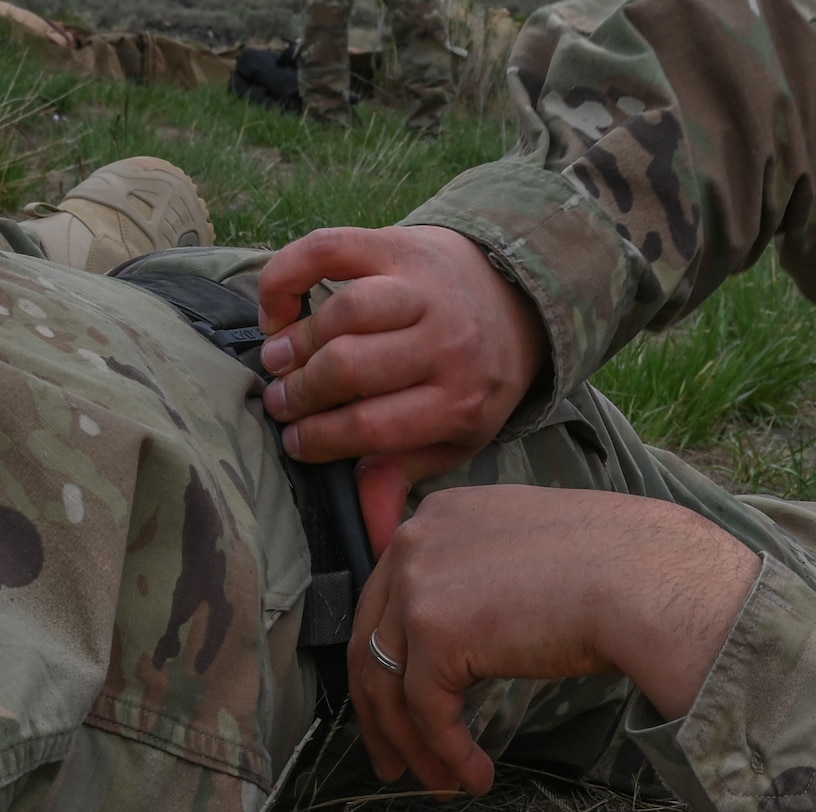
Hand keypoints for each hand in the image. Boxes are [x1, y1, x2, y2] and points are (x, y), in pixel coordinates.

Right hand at [257, 225, 549, 551]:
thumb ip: (404, 475)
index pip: (371, 426)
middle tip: (279, 400)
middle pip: (349, 369)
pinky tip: (277, 307)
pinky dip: (286, 275)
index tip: (293, 440)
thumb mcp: (455, 436)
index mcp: (462, 400)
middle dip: (301, 392)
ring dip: (296, 340)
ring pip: (340, 312)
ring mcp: (423, 288)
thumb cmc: (473, 380)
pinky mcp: (398, 245)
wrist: (515, 301)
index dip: (320, 438)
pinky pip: (327, 251)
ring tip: (278, 359)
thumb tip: (373, 539)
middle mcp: (448, 341)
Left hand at [353, 486, 758, 794]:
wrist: (645, 580)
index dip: (390, 659)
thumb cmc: (620, 569)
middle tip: (395, 757)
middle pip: (373, 642)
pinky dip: (448, 752)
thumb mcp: (531, 550)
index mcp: (440, 516)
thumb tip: (478, 633)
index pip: (391, 598)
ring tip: (437, 782)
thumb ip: (489, 574)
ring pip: (390, 684)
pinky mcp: (435, 633)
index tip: (400, 703)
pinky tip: (476, 776)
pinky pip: (427, 711)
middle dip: (380, 712)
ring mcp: (419, 585)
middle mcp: (416, 541)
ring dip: (413, 744)